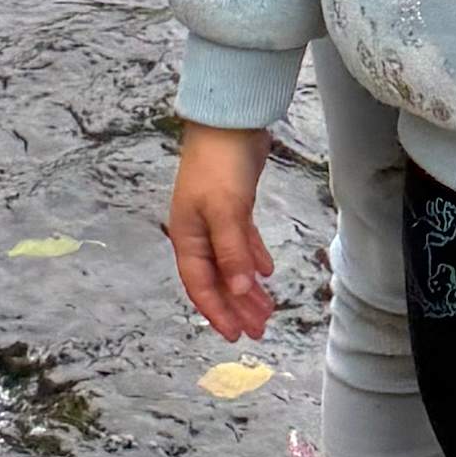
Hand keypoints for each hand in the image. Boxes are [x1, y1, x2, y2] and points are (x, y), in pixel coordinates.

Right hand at [167, 124, 276, 341]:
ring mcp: (216, 219)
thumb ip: (232, 251)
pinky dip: (253, 258)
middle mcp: (199, 233)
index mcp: (188, 238)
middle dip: (237, 306)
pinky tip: (267, 272)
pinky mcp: (235, 206)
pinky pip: (242, 242)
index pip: (201, 285)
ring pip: (232, 264)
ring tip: (267, 309)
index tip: (236, 335)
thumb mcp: (226, 211)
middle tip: (259, 330)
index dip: (218, 311)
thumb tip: (238, 290)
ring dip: (248, 287)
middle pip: (218, 279)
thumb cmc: (221, 166)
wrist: (229, 121)